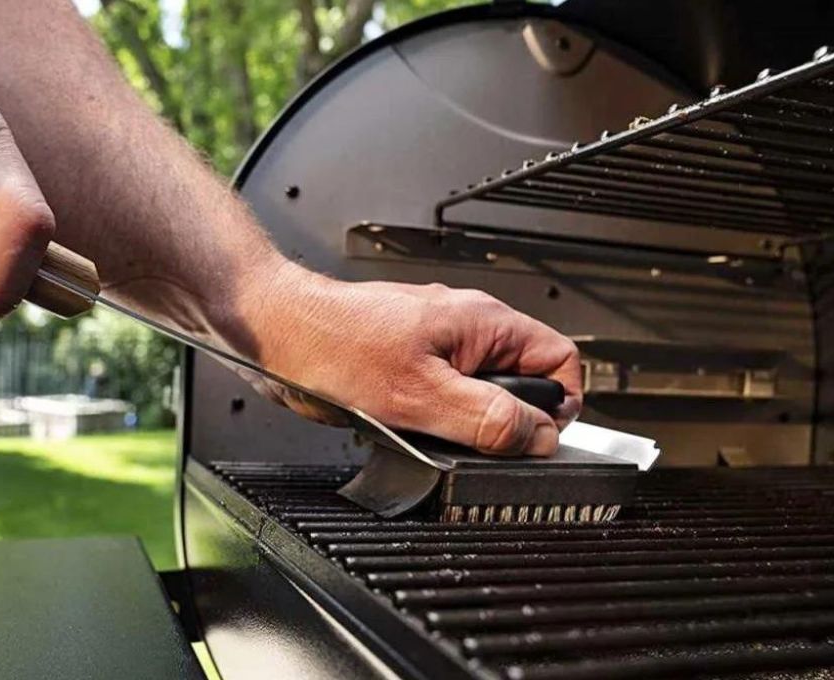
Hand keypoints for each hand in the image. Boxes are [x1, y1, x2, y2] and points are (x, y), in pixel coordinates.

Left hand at [247, 265, 581, 455]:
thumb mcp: (421, 396)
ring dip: (460, 422)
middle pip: (520, 382)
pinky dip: (429, 418)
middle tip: (473, 441)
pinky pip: (439, 396)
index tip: (538, 438)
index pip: (560, 360)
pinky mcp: (405, 361)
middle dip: (504, 419)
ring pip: (477, 393)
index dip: (560, 405)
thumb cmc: (332, 345)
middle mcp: (463, 327)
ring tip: (427, 430)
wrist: (273, 333)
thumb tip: (539, 436)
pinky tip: (401, 424)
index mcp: (482, 322)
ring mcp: (434, 343)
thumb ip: (488, 418)